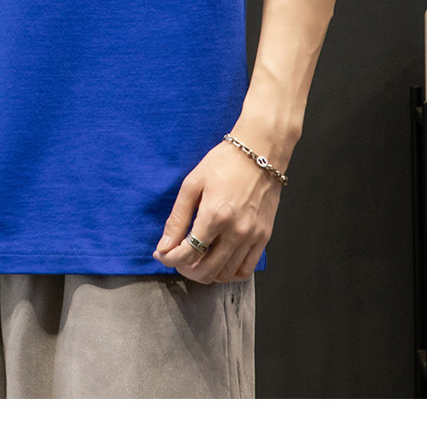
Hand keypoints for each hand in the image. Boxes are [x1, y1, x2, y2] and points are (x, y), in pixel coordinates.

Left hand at [152, 140, 283, 282]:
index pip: (187, 254)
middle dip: (185, 269)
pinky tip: (218, 261)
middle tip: (177, 258)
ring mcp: (252, 236)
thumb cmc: (225, 163)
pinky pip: (246, 269)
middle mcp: (235, 231)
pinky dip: (229, 272)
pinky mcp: (264, 237)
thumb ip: (177, 218)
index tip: (162, 253)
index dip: (169, 259)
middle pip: (205, 270)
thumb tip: (164, 246)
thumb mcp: (192, 184)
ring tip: (197, 259)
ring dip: (206, 273)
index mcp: (214, 215)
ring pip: (225, 274)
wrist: (260, 152)